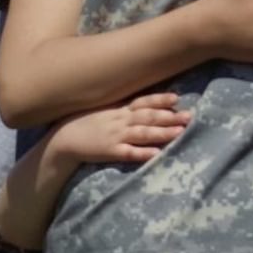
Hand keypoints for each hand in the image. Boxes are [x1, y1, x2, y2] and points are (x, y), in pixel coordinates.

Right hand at [50, 93, 191, 164]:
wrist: (63, 140)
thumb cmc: (84, 123)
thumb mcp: (103, 111)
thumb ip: (121, 108)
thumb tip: (140, 105)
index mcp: (118, 110)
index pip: (142, 102)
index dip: (160, 100)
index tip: (177, 98)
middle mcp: (120, 120)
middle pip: (148, 117)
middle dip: (170, 117)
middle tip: (190, 116)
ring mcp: (115, 136)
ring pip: (143, 133)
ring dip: (162, 133)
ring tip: (180, 133)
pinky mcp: (110, 152)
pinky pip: (129, 152)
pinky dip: (143, 153)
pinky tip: (156, 154)